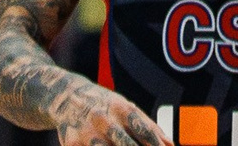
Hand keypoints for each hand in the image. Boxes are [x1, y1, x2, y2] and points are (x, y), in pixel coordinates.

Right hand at [53, 85, 170, 145]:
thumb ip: (148, 126)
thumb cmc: (105, 105)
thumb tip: (170, 145)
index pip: (144, 131)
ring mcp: (86, 133)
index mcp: (121, 108)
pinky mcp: (72, 144)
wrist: (67, 97)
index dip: (156, 145)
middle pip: (126, 145)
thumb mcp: (126, 107)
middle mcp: (104, 119)